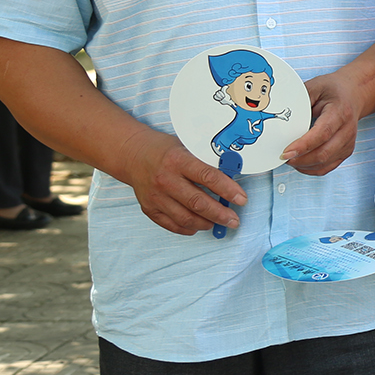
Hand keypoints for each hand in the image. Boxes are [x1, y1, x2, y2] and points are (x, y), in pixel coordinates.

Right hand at [116, 127, 245, 234]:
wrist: (133, 154)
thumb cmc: (165, 150)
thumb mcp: (188, 147)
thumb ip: (206, 162)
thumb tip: (232, 178)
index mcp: (178, 160)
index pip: (209, 177)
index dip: (228, 190)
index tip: (241, 199)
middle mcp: (166, 179)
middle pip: (198, 203)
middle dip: (220, 214)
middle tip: (234, 220)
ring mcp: (156, 196)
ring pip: (185, 218)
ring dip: (206, 223)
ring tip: (219, 223)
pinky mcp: (149, 208)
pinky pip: (171, 224)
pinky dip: (188, 228)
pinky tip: (199, 225)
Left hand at [281, 69, 369, 175]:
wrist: (352, 94)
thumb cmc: (333, 90)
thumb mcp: (315, 87)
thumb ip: (299, 101)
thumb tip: (278, 114)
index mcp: (340, 112)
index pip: (322, 133)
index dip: (303, 145)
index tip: (286, 152)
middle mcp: (348, 130)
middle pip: (324, 153)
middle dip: (300, 159)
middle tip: (282, 156)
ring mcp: (349, 142)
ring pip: (325, 163)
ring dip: (304, 165)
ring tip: (290, 159)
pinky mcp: (346, 151)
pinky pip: (328, 167)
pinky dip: (312, 169)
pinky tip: (301, 163)